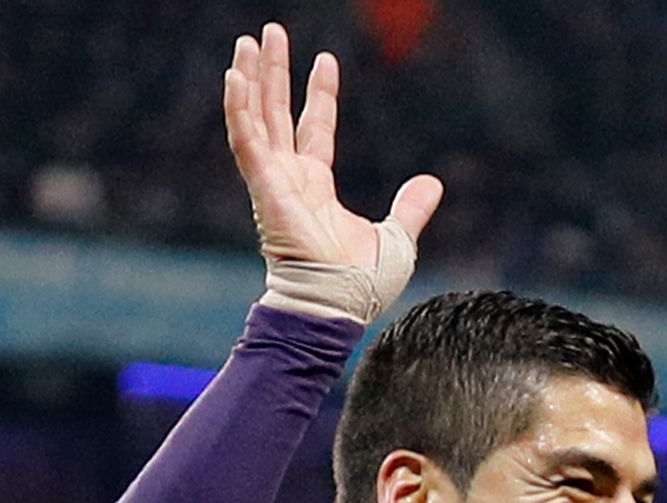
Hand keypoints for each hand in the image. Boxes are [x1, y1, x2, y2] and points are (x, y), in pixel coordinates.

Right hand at [223, 22, 439, 320]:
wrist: (338, 305)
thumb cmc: (361, 283)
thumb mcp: (398, 238)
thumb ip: (410, 208)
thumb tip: (432, 182)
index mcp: (316, 185)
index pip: (315, 127)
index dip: (319, 94)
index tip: (326, 60)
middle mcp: (290, 177)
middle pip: (277, 111)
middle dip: (272, 72)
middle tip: (268, 33)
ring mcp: (273, 181)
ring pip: (256, 117)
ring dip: (251, 78)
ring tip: (248, 41)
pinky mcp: (265, 187)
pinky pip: (246, 141)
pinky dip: (239, 110)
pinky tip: (235, 78)